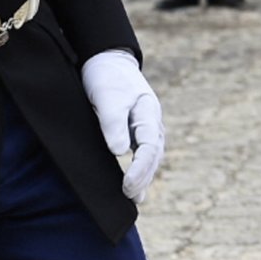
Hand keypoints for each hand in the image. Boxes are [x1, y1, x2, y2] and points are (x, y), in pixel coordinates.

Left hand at [82, 50, 164, 202]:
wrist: (107, 61)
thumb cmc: (107, 78)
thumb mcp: (108, 98)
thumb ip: (113, 123)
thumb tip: (120, 152)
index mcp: (149, 113)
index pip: (149, 148)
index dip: (139, 169)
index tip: (127, 186)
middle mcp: (152, 122)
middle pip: (154, 156)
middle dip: (144, 178)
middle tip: (130, 197)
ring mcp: (147, 127)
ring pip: (151, 157)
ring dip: (145, 177)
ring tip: (135, 198)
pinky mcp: (136, 130)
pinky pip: (143, 155)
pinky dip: (140, 171)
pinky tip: (134, 185)